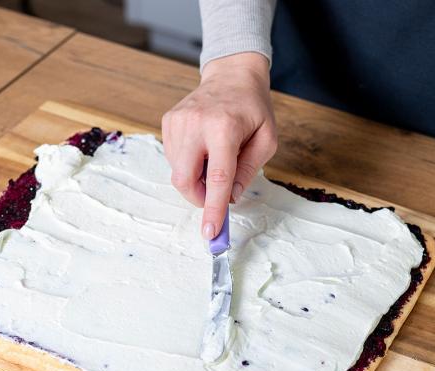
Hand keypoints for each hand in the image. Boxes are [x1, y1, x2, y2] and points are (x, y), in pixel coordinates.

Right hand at [162, 52, 276, 238]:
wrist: (232, 75)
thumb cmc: (253, 108)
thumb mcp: (266, 140)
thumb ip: (249, 170)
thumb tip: (230, 198)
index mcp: (224, 128)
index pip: (216, 178)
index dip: (212, 208)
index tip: (210, 232)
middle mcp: (195, 124)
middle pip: (184, 179)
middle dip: (199, 197)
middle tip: (215, 196)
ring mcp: (177, 122)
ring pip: (177, 171)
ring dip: (195, 178)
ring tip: (215, 158)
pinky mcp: (168, 122)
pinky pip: (173, 158)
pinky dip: (188, 164)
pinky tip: (203, 148)